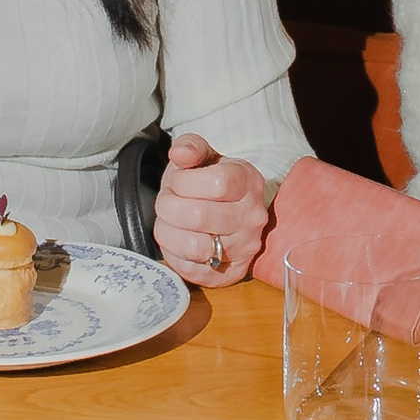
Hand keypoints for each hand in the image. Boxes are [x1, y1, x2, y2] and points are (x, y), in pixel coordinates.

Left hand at [152, 134, 269, 287]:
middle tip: (167, 202)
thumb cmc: (209, 181)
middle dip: (168, 206)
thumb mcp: (203, 156)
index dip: (184, 182)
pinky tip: (177, 239)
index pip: (216, 184)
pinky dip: (173, 253)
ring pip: (193, 246)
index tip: (178, 182)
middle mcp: (252, 217)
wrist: (228, 209)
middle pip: (198, 216)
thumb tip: (180, 153)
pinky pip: (190, 269)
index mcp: (248, 182)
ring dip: (168, 231)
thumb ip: (190, 147)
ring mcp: (244, 248)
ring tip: (170, 221)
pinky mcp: (229, 272)